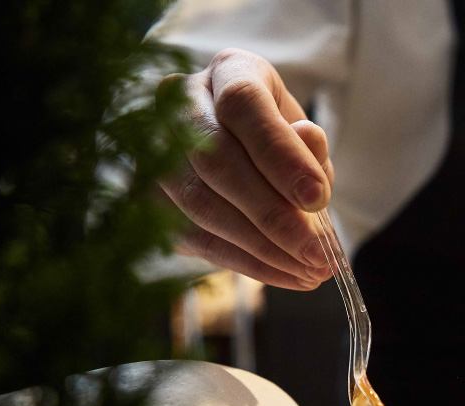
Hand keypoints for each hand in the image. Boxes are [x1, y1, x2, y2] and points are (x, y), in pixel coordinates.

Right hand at [158, 48, 333, 289]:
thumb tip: (309, 143)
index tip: (318, 199)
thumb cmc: (279, 143)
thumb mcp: (305, 138)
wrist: (237, 152)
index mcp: (230, 72)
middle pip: (217, 161)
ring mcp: (154, 148)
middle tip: (317, 255)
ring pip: (200, 204)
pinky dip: (244, 262)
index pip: (244, 105)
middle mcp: (181, 101)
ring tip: (308, 273)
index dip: (280, 155)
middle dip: (273, 217)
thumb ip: (307, 147)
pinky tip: (283, 275)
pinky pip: (193, 236)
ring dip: (260, 248)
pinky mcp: (146, 195)